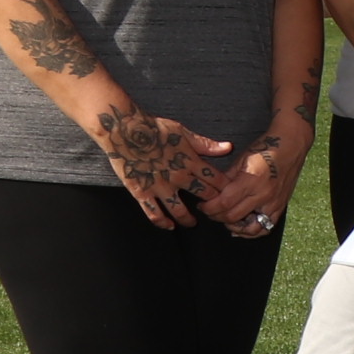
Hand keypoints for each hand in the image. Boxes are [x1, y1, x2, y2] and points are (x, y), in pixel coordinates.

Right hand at [90, 104, 238, 227]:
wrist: (124, 130)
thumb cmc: (153, 128)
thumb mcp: (183, 132)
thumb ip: (205, 144)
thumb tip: (228, 147)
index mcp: (190, 161)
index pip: (215, 179)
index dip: (225, 188)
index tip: (228, 193)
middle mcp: (178, 176)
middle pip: (202, 195)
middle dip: (212, 204)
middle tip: (214, 210)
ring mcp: (159, 186)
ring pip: (179, 210)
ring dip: (188, 219)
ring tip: (192, 223)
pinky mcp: (142, 192)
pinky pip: (153, 213)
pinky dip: (162, 222)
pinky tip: (169, 226)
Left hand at [211, 133, 307, 240]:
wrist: (291, 145)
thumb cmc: (266, 148)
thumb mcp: (241, 159)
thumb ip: (227, 178)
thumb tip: (214, 192)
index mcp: (251, 180)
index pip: (224, 203)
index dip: (209, 208)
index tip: (203, 206)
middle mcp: (263, 195)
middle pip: (233, 217)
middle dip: (216, 216)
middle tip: (210, 211)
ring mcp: (274, 203)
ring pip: (250, 228)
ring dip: (234, 227)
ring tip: (226, 220)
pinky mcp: (280, 206)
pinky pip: (266, 227)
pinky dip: (252, 231)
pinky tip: (242, 227)